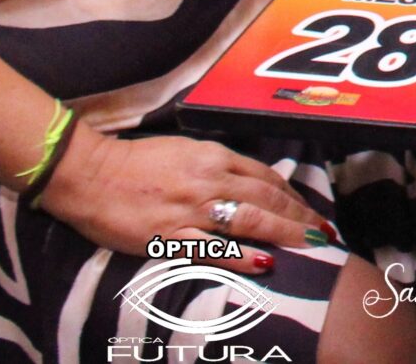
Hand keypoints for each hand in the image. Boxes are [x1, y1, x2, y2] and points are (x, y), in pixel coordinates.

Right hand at [37, 126, 332, 267]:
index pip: (265, 176)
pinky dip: (241, 256)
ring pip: (249, 221)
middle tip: (324, 232)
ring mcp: (190, 210)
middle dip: (300, 215)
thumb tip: (253, 182)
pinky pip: (212, 249)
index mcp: (213, 156)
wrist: (91, 175)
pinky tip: (264, 264)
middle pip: (266, 198)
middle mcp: (208, 180)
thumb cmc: (136, 162)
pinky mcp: (169, 236)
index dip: (293, 194)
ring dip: (284, 233)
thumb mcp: (185, 151)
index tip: (311, 209)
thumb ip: (218, 165)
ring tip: (309, 245)